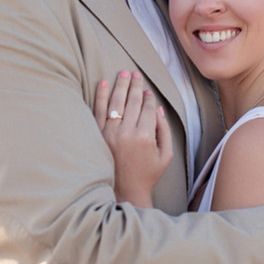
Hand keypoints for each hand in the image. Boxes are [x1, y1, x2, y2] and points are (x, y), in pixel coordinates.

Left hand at [94, 71, 172, 206]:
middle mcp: (127, 133)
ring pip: (115, 103)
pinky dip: (101, 96)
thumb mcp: (165, 154)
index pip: (147, 108)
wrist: (125, 190)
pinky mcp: (98, 136)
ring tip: (123, 73)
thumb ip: (164, 130)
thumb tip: (156, 108)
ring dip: (119, 85)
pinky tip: (103, 84)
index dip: (148, 97)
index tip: (148, 91)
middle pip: (132, 102)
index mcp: (146, 136)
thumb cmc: (148, 173)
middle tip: (135, 73)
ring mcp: (110, 134)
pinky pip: (98, 112)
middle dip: (135, 85)